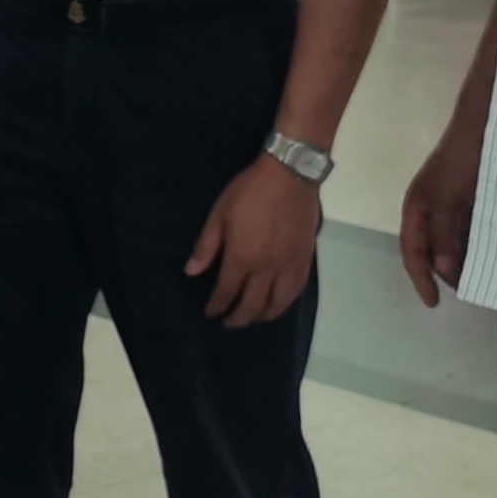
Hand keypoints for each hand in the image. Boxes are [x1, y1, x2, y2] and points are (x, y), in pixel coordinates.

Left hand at [187, 157, 320, 329]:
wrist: (290, 175)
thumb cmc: (249, 192)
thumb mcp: (219, 214)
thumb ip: (206, 246)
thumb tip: (191, 272)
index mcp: (242, 258)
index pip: (227, 292)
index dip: (217, 306)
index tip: (210, 312)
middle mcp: (266, 268)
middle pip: (252, 305)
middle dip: (238, 318)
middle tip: (229, 322)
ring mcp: (289, 266)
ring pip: (278, 303)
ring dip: (263, 316)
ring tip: (253, 318)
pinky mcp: (305, 259)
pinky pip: (297, 290)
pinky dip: (286, 303)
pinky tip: (279, 303)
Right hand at [398, 108, 486, 306]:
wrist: (489, 123)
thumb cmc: (463, 159)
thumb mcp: (449, 197)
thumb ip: (444, 233)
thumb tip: (443, 269)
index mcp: (418, 208)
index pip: (413, 251)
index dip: (421, 278)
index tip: (434, 303)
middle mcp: (432, 209)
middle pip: (434, 250)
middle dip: (448, 272)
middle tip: (472, 290)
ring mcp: (453, 204)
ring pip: (456, 241)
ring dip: (467, 260)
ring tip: (487, 277)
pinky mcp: (474, 199)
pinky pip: (473, 229)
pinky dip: (481, 244)